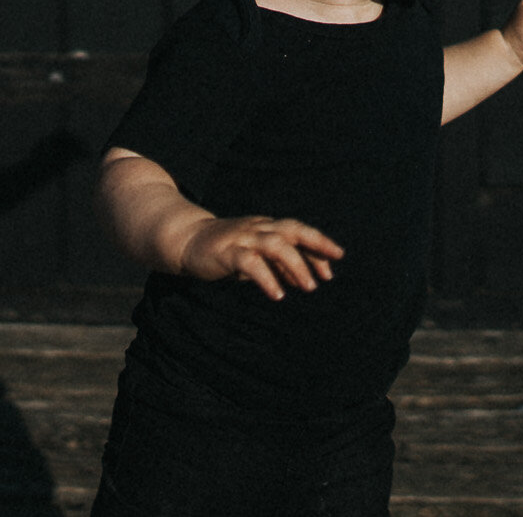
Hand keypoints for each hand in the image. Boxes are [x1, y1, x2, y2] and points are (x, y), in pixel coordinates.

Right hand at [177, 215, 344, 300]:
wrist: (186, 240)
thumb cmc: (225, 249)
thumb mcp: (256, 255)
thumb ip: (278, 264)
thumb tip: (304, 280)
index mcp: (266, 226)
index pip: (298, 230)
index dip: (319, 243)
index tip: (337, 258)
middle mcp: (257, 228)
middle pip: (292, 230)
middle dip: (316, 245)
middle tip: (330, 271)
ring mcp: (241, 238)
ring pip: (275, 245)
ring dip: (295, 265)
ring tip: (309, 287)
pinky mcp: (226, 252)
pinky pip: (250, 263)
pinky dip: (266, 278)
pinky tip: (277, 295)